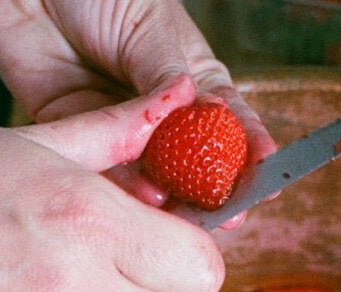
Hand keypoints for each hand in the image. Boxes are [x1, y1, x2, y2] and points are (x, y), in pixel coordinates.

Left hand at [0, 0, 275, 221]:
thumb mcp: (146, 26)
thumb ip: (165, 76)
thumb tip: (200, 112)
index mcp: (190, 79)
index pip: (227, 121)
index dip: (249, 153)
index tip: (268, 181)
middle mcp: (156, 111)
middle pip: (188, 161)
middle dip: (208, 191)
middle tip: (226, 217)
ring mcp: (115, 125)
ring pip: (144, 173)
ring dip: (163, 195)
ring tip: (177, 208)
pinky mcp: (72, 132)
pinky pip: (97, 166)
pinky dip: (118, 185)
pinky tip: (139, 196)